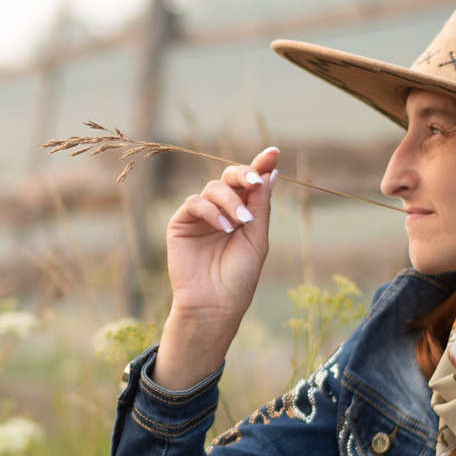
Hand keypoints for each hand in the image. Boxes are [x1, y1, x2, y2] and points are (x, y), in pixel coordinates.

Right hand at [152, 146, 277, 389]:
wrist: (215, 303)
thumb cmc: (239, 276)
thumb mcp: (257, 238)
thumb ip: (261, 205)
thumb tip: (271, 172)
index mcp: (243, 212)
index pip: (251, 183)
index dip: (261, 164)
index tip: (274, 152)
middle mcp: (222, 210)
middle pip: (231, 177)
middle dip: (244, 174)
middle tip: (255, 181)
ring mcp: (200, 215)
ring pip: (214, 187)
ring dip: (231, 201)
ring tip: (241, 223)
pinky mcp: (181, 222)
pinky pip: (195, 202)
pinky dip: (211, 211)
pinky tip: (224, 228)